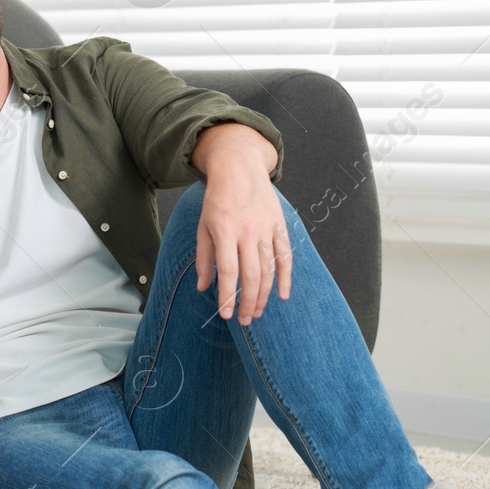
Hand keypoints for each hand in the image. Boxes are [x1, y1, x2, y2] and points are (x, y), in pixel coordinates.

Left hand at [191, 123, 291, 325]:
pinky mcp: (279, 225)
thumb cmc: (216, 200)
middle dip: (249, 302)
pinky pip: (285, 256)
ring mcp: (266, 228)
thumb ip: (204, 259)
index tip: (226, 315)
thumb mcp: (203, 227)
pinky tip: (282, 295)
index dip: (227, 296)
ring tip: (258, 312)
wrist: (238, 168)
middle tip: (246, 320)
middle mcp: (247, 231)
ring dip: (265, 295)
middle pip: (251, 275)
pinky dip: (286, 277)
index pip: (227, 272)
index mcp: (224, 231)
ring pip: (269, 269)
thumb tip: (204, 288)